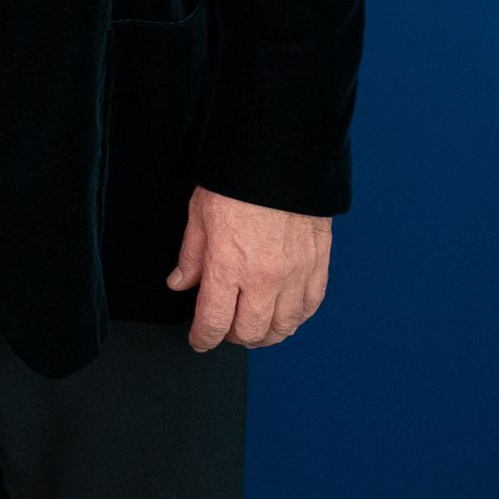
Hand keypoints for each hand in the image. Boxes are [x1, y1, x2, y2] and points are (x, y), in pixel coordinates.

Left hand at [167, 186, 330, 350]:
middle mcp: (264, 278)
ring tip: (254, 326)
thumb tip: (180, 283)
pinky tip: (284, 313)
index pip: (214, 321)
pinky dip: (295, 317)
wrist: (282, 158)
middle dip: (232, 337)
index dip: (203, 338)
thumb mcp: (199, 214)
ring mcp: (295, 275)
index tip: (199, 340)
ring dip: (266, 333)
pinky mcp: (318, 267)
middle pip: (250, 333)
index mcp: (228, 266)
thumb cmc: (238, 182)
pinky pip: (309, 308)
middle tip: (224, 328)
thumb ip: (191, 256)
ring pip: (283, 327)